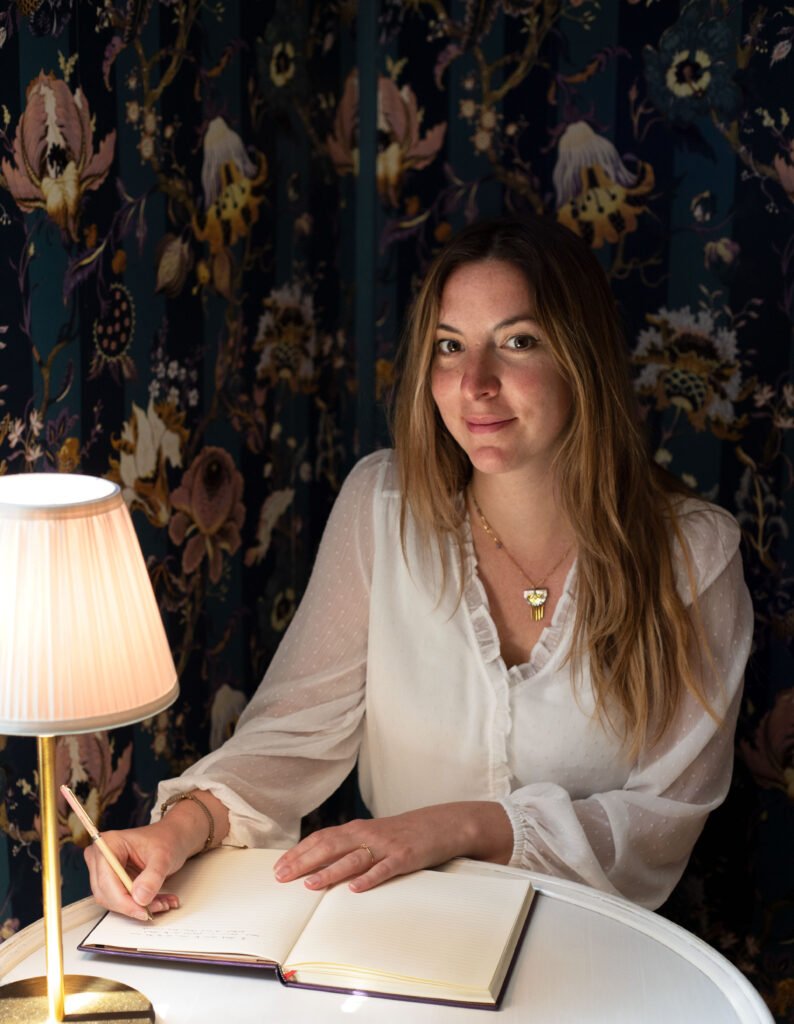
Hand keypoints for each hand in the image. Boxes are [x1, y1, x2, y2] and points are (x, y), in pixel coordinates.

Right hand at [85, 790, 228, 919]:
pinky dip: (141, 904)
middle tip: (158, 908)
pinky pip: (122, 900)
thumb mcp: (165, 856)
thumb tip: (139, 897)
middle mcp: (100, 856)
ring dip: (139, 906)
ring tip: (164, 902)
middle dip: (133, 905)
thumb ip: (152, 877)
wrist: (178, 835)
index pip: (106, 881)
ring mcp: (105, 869)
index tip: (142, 910)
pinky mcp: (114, 880)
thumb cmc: (170, 838)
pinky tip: (161, 901)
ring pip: (114, 901)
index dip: (123, 900)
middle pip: (106, 894)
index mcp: (108, 844)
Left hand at [273, 801, 512, 893]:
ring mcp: (386, 845)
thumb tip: (319, 862)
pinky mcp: (405, 857)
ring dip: (330, 871)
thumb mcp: (374, 835)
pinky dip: (370, 878)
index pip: (321, 838)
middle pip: (330, 847)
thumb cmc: (405, 833)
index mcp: (358, 829)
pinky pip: (385, 868)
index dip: (298, 852)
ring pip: (353, 858)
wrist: (443, 824)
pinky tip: (356, 888)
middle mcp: (368, 834)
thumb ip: (351, 846)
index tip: (278, 867)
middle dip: (303, 862)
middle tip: (282, 877)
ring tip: (310, 883)